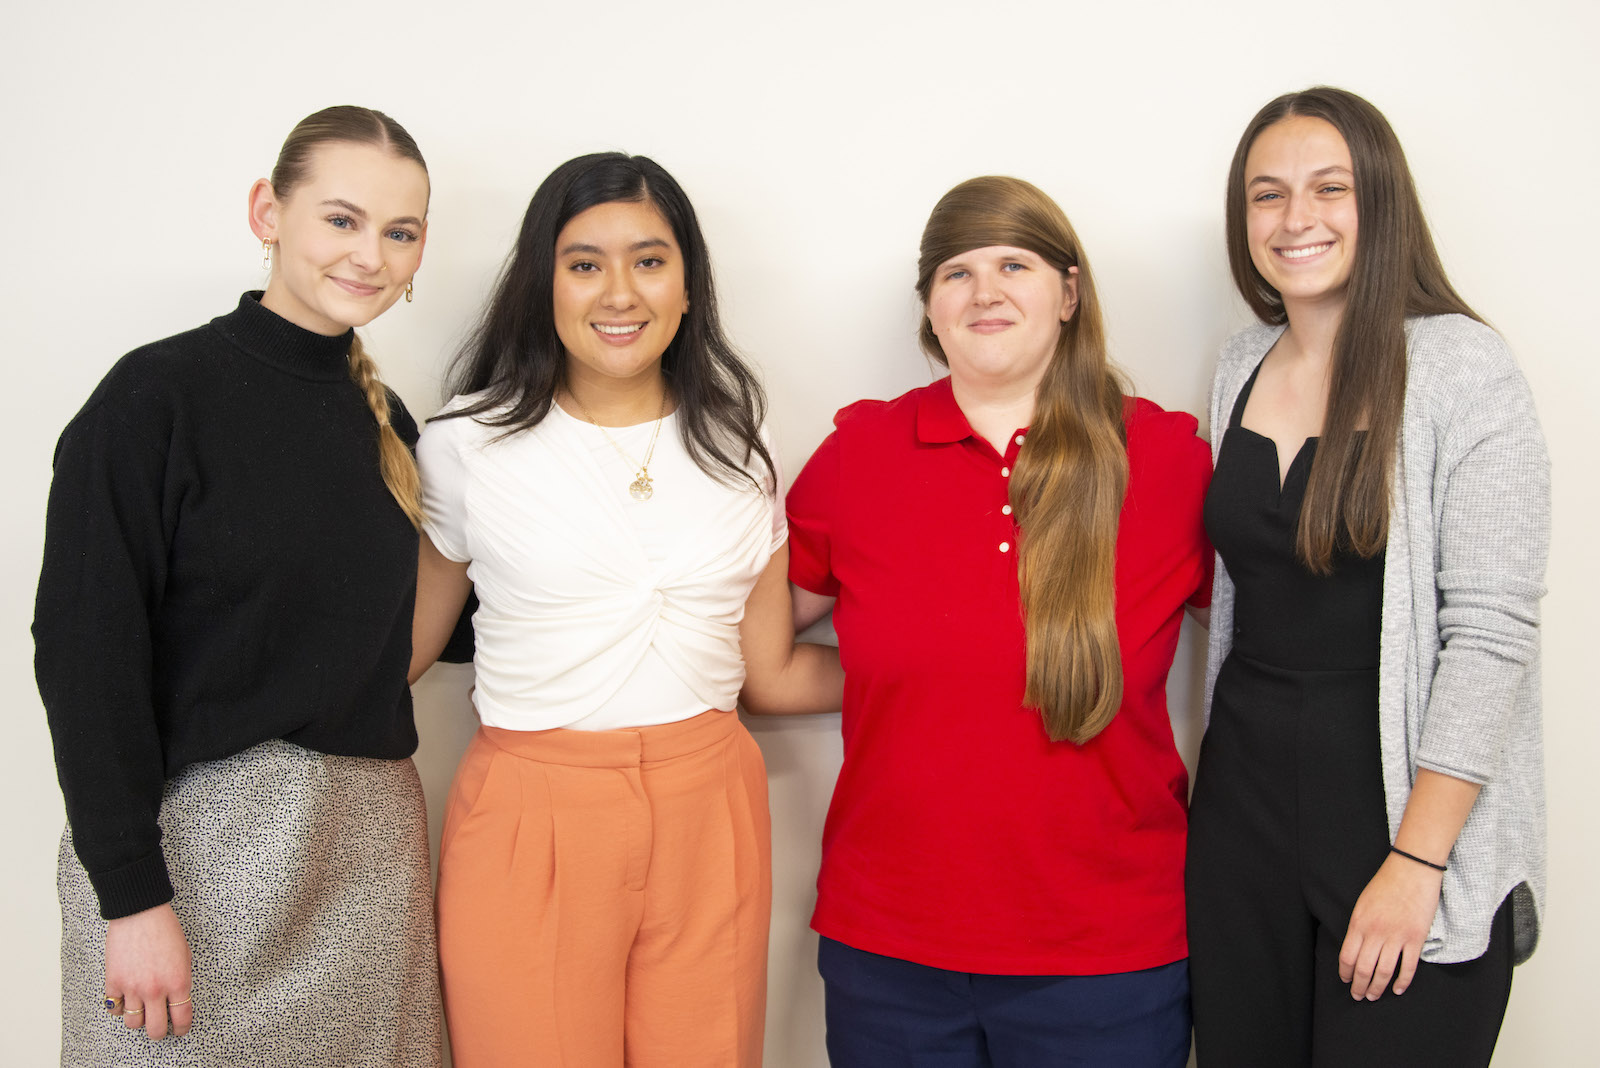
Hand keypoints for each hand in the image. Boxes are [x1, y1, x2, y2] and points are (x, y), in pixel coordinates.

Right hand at [105, 903, 192, 1038]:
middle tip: (159, 1026)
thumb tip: (177, 998)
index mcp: (178, 982)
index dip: (181, 1029)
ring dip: (138, 1019)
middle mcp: (155, 989)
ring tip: (142, 1010)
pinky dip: (119, 1007)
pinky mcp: (113, 982)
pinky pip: (114, 1008)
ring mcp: (132, 988)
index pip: (182, 1018)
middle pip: (155, 1029)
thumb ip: (180, 979)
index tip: (179, 1029)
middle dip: (159, 1031)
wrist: (140, 912)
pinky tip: (125, 999)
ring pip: (133, 1023)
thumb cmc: (165, 929)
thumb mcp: (184, 955)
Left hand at [1338, 852, 1442, 999]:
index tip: (1345, 981)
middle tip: (1358, 996)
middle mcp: (1376, 933)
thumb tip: (1355, 948)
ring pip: (1384, 972)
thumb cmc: (1385, 884)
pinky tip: (1397, 989)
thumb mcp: (1362, 904)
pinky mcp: (1416, 939)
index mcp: (1359, 923)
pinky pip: (1408, 967)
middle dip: (1359, 986)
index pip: (1346, 957)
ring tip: (1373, 996)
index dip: (1345, 973)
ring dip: (1377, 988)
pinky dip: (1402, 982)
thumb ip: (1358, 926)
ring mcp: (1397, 937)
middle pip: (1363, 968)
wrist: (1411, 870)